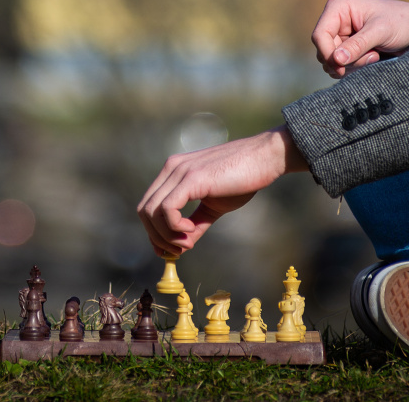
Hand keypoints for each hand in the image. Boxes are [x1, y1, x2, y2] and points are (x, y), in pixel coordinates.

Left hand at [137, 126, 306, 256]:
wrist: (264, 158)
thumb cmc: (242, 179)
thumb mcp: (213, 207)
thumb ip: (195, 224)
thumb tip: (181, 247)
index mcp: (173, 171)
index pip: (148, 205)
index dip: (154, 232)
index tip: (169, 250)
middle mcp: (171, 168)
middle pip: (144, 210)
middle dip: (157, 237)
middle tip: (177, 251)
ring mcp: (179, 171)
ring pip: (152, 212)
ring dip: (166, 235)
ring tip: (188, 241)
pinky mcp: (191, 178)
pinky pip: (167, 209)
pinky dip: (175, 227)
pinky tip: (192, 229)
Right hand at [311, 0, 408, 78]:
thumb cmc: (400, 22)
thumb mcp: (380, 32)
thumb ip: (358, 45)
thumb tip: (336, 60)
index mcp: (338, 8)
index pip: (319, 35)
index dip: (328, 54)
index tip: (342, 69)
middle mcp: (335, 20)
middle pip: (324, 51)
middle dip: (346, 60)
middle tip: (371, 58)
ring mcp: (340, 35)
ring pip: (332, 61)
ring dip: (352, 65)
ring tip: (374, 56)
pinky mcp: (347, 48)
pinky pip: (340, 65)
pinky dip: (354, 68)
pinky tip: (373, 59)